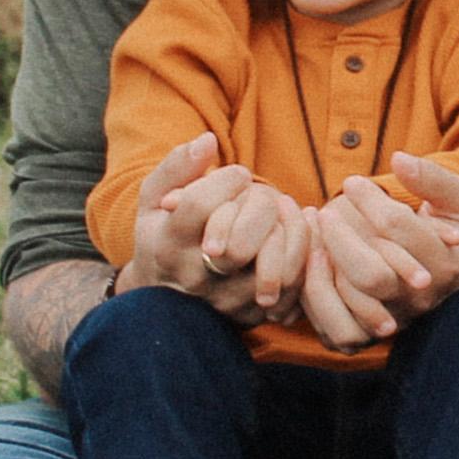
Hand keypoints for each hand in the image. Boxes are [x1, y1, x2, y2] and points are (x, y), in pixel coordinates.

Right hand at [127, 139, 294, 323]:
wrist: (163, 298)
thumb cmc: (162, 234)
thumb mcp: (154, 198)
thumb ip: (178, 166)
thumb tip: (208, 141)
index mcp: (168, 245)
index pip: (201, 207)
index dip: (227, 181)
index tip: (238, 175)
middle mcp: (196, 279)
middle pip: (240, 246)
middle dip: (261, 208)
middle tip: (265, 194)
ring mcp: (226, 302)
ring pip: (276, 270)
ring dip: (290, 231)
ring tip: (286, 209)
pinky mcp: (252, 316)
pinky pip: (294, 289)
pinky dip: (304, 256)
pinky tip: (296, 233)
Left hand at [295, 159, 458, 347]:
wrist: (456, 279)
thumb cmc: (454, 230)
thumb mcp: (458, 199)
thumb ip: (432, 177)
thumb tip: (398, 159)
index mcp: (444, 264)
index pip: (396, 229)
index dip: (369, 200)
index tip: (353, 182)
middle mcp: (418, 300)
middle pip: (371, 275)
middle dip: (339, 237)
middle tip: (326, 211)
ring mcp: (394, 322)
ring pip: (347, 305)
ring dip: (321, 267)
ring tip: (314, 235)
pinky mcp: (368, 334)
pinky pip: (332, 327)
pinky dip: (314, 295)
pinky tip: (313, 262)